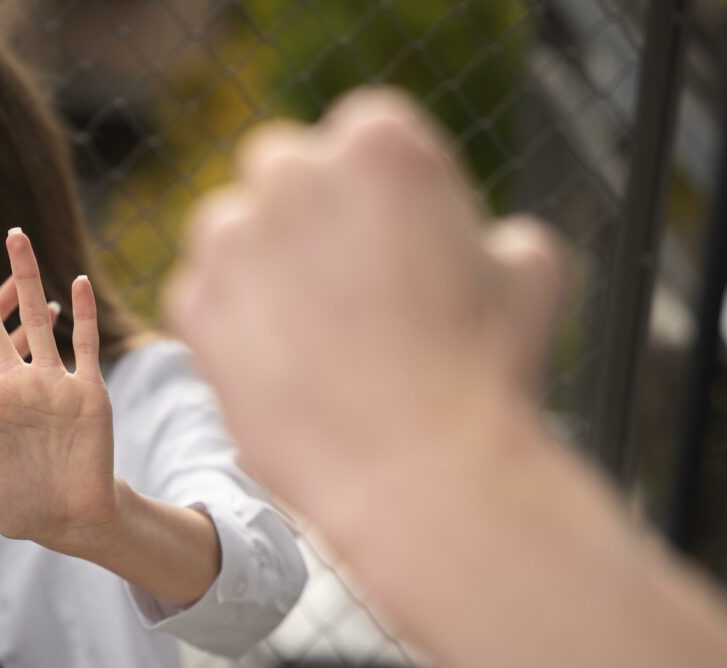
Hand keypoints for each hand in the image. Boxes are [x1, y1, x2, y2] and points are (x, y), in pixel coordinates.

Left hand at [0, 230, 117, 554]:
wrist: (70, 520)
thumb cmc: (17, 506)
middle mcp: (12, 383)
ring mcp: (49, 383)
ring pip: (33, 319)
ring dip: (25, 279)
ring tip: (15, 235)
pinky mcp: (85, 391)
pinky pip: (83, 344)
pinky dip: (80, 314)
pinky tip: (75, 282)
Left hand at [164, 88, 566, 518]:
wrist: (421, 474)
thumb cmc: (488, 373)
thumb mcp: (532, 273)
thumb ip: (494, 231)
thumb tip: (485, 240)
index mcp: (378, 143)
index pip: (358, 134)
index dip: (374, 190)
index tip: (387, 238)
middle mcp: (293, 174)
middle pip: (280, 168)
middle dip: (301, 211)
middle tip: (335, 280)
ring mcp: (232, 239)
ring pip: (226, 228)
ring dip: (255, 261)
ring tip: (307, 332)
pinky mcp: (194, 304)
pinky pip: (200, 295)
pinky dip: (228, 324)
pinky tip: (278, 368)